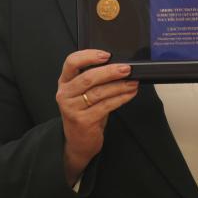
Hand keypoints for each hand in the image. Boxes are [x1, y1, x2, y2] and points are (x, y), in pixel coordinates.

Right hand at [56, 50, 138, 185]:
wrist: (78, 142)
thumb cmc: (85, 113)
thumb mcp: (84, 94)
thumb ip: (95, 80)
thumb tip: (120, 66)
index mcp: (65, 82)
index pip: (71, 62)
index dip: (89, 56)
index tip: (107, 55)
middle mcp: (65, 94)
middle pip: (87, 77)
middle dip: (110, 71)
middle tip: (127, 69)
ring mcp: (72, 108)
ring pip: (98, 92)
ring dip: (119, 86)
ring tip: (133, 82)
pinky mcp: (83, 121)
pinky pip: (105, 106)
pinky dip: (120, 98)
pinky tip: (130, 94)